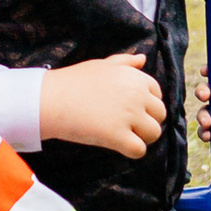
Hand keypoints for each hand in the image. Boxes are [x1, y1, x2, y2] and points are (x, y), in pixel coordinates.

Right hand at [41, 52, 165, 155]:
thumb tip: (143, 58)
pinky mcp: (118, 136)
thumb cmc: (73, 81)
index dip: (145, 104)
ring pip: (154, 133)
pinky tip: (118, 146)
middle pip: (160, 115)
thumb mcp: (102, 65)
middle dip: (146, 121)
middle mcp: (137, 95)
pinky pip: (139, 150)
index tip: (128, 109)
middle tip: (126, 125)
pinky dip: (132, 151)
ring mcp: (129, 116)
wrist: (51, 99)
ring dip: (142, 138)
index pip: (157, 95)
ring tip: (123, 136)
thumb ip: (125, 62)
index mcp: (135, 78)